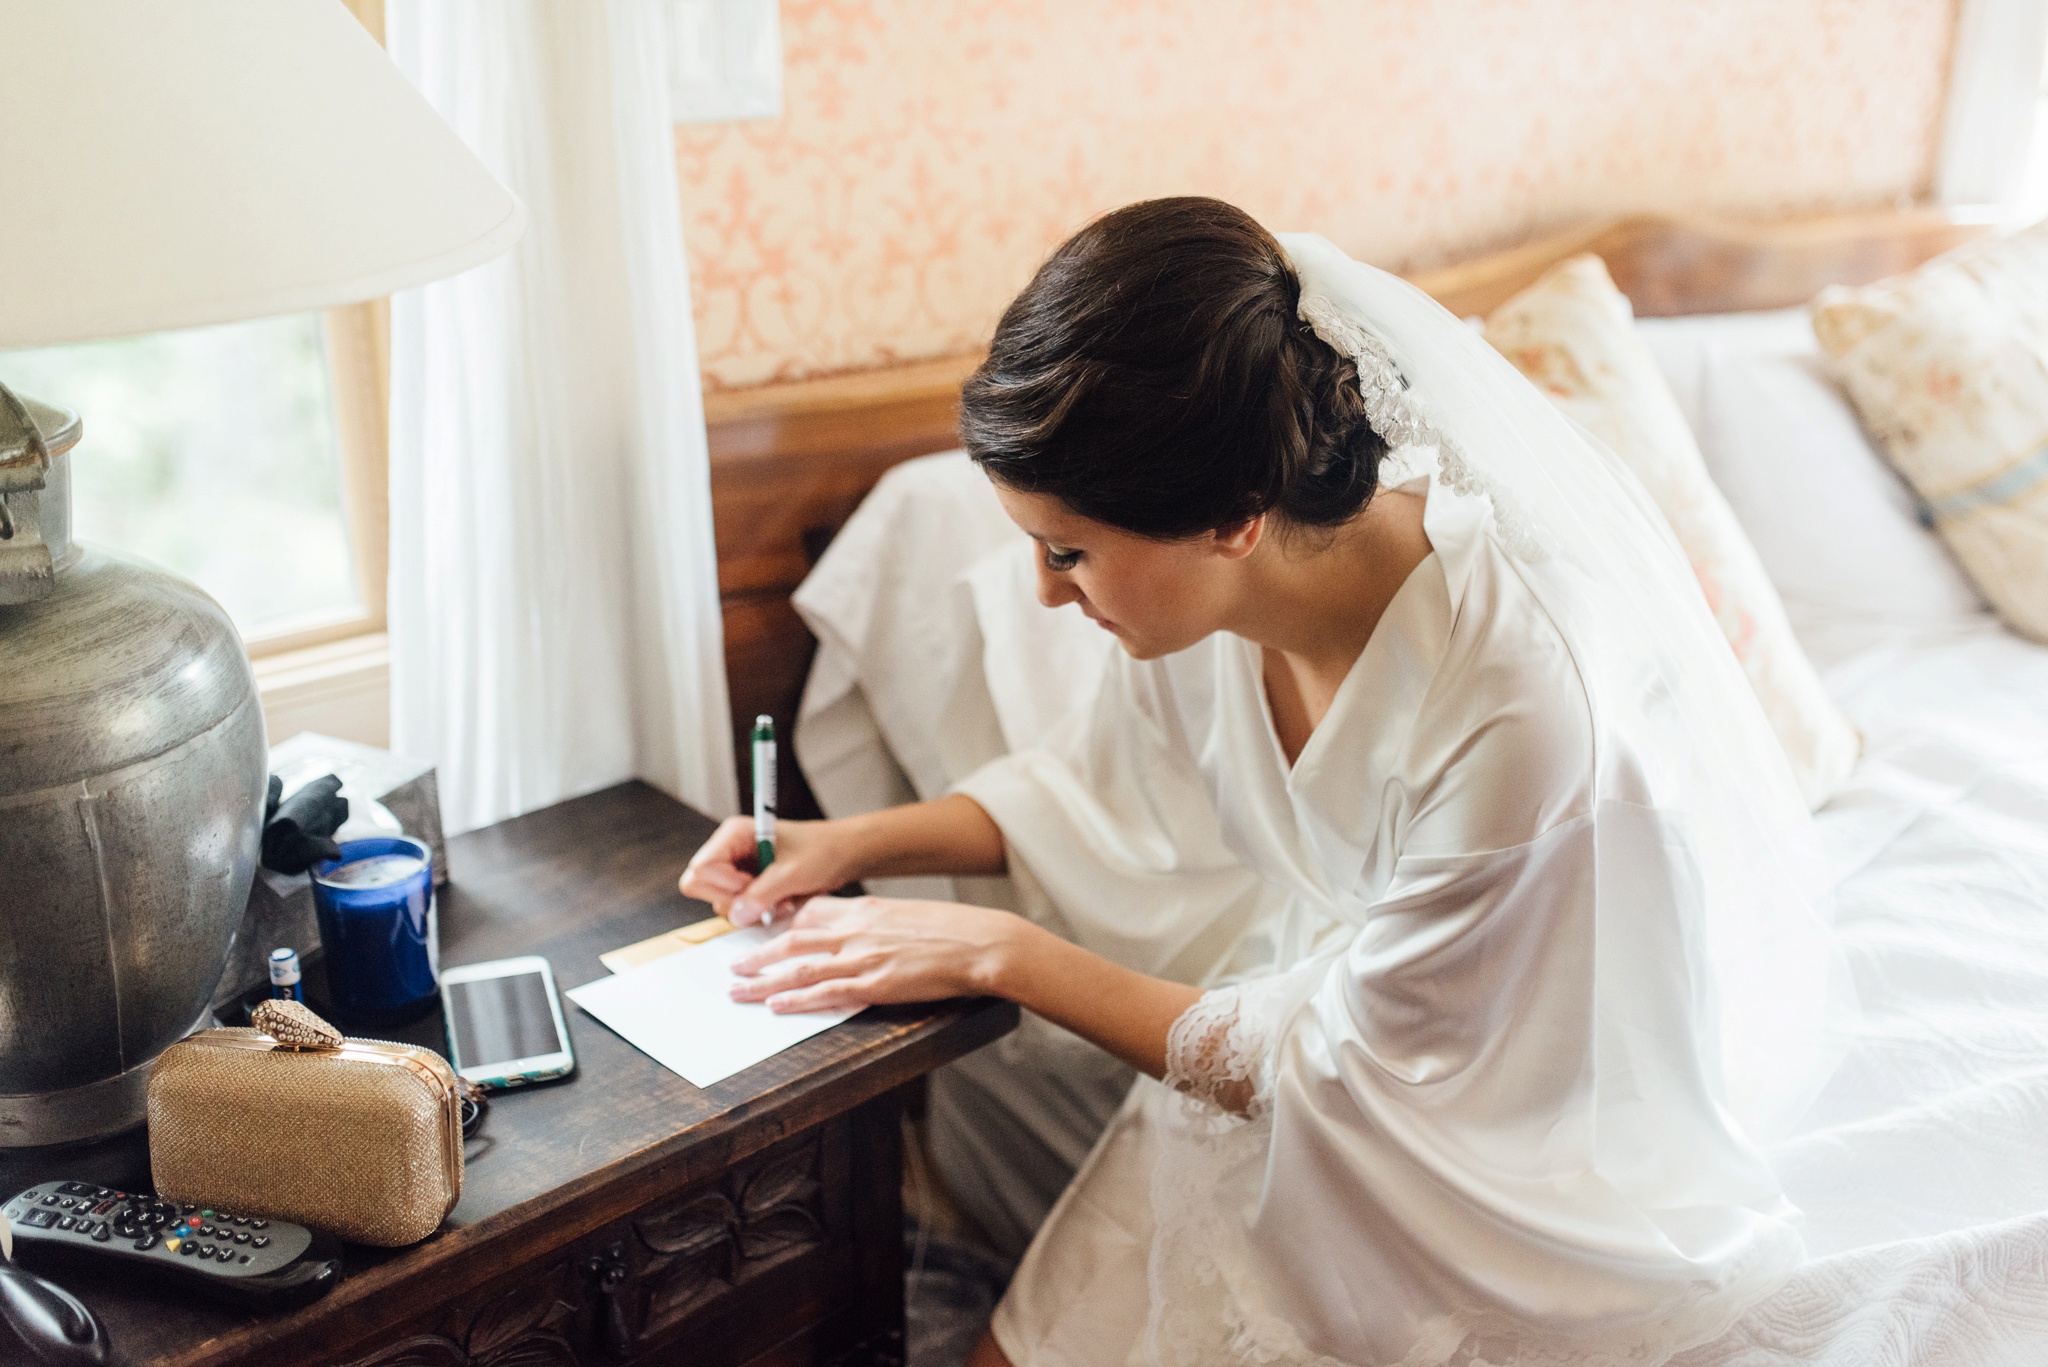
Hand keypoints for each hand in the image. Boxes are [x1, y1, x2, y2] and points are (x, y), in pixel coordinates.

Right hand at [678, 816, 860, 925]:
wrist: (843, 856)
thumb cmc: (822, 850)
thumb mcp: (793, 872)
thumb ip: (762, 894)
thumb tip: (736, 916)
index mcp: (734, 834)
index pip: (701, 868)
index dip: (723, 885)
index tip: (751, 886)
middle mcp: (729, 851)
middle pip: (701, 887)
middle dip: (733, 901)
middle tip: (766, 899)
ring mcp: (736, 871)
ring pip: (720, 903)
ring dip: (750, 910)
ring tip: (781, 900)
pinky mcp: (747, 887)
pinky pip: (738, 910)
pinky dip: (758, 913)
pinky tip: (781, 903)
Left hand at [727, 895, 1028, 1012]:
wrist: (981, 943)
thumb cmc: (954, 932)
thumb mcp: (908, 916)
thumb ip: (878, 923)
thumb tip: (863, 932)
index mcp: (866, 910)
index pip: (812, 914)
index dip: (782, 926)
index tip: (761, 934)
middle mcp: (857, 930)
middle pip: (794, 941)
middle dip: (759, 954)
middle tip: (733, 965)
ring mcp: (863, 957)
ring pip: (799, 968)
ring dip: (763, 979)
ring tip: (738, 989)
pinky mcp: (875, 984)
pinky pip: (825, 993)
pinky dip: (796, 999)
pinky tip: (775, 1005)